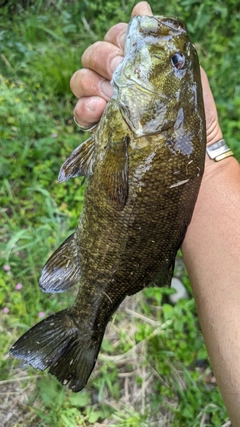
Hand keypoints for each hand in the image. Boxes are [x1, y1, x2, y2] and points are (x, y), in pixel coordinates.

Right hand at [70, 1, 221, 148]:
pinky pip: (79, 111)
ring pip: (80, 80)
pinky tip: (98, 111)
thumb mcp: (181, 72)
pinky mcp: (98, 125)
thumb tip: (141, 7)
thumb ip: (159, 43)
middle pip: (92, 55)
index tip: (126, 55)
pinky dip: (84, 109)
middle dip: (102, 60)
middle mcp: (116, 79)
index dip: (116, 40)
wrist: (188, 149)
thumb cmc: (189, 112)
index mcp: (134, 62)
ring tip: (109, 99)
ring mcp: (104, 101)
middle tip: (117, 76)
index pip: (114, 37)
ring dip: (91, 84)